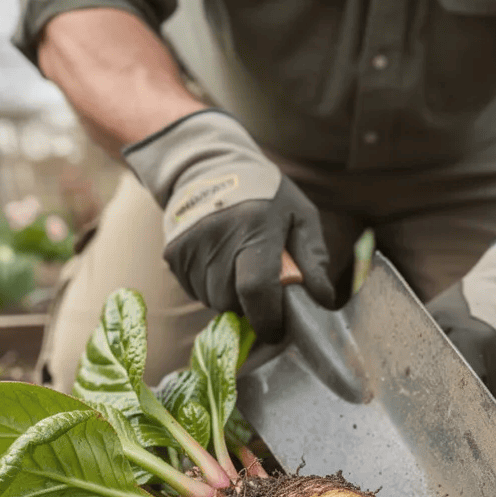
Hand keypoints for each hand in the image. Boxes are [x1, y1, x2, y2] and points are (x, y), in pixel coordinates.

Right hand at [123, 109, 333, 340]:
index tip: (279, 330)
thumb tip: (322, 299)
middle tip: (263, 283)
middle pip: (233, 301)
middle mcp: (217, 237)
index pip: (257, 288)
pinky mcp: (173, 255)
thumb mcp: (301, 217)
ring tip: (241, 267)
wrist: (211, 166)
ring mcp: (190, 247)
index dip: (269, 319)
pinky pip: (196, 292)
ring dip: (232, 296)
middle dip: (252, 305)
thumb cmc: (267, 195)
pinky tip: (221, 262)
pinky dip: (212, 287)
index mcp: (255, 226)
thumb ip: (314, 259)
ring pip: (213, 301)